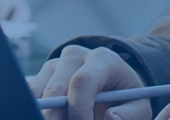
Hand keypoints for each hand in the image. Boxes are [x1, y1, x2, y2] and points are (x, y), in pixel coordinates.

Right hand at [30, 45, 151, 119]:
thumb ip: (130, 114)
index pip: (82, 82)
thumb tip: (110, 118)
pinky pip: (29, 96)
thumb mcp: (139, 106)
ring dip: (47, 117)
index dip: (79, 111)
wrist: (113, 81)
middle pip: (55, 90)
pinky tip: (51, 119)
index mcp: (103, 59)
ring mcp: (54, 64)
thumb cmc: (126, 96)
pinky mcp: (41, 75)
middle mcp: (75, 56)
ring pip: (37, 95)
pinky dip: (37, 112)